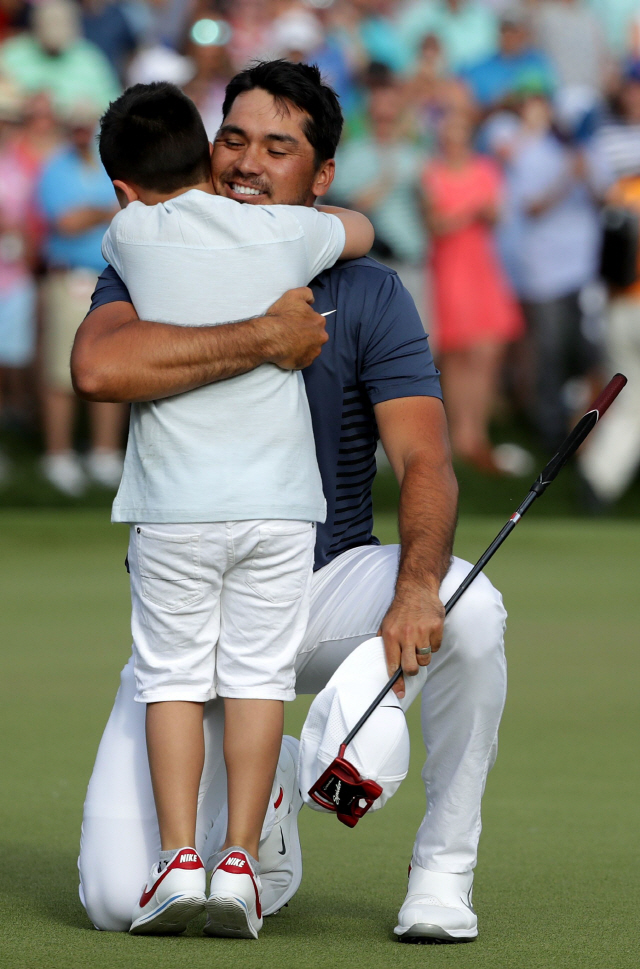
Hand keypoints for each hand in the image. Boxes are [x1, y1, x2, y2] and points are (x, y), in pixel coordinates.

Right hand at [263, 287, 328, 369]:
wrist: (270, 337)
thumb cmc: (281, 316)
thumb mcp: (293, 295)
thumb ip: (306, 293)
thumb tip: (312, 301)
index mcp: (319, 321)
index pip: (315, 321)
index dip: (304, 322)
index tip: (294, 323)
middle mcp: (321, 337)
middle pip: (315, 336)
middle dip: (307, 335)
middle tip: (291, 334)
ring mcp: (314, 352)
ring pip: (311, 349)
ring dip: (303, 347)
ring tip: (289, 344)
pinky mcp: (306, 363)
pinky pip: (304, 360)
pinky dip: (298, 357)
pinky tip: (288, 352)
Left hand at [379, 584, 444, 698]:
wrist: (416, 589)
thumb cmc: (400, 609)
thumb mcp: (386, 624)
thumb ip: (385, 643)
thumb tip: (387, 665)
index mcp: (390, 635)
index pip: (392, 665)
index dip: (396, 682)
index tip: (399, 691)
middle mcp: (405, 635)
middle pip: (411, 667)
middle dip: (412, 671)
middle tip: (413, 664)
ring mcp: (421, 631)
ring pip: (425, 659)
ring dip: (423, 655)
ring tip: (420, 641)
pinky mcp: (436, 628)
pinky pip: (436, 647)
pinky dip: (433, 643)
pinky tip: (428, 632)